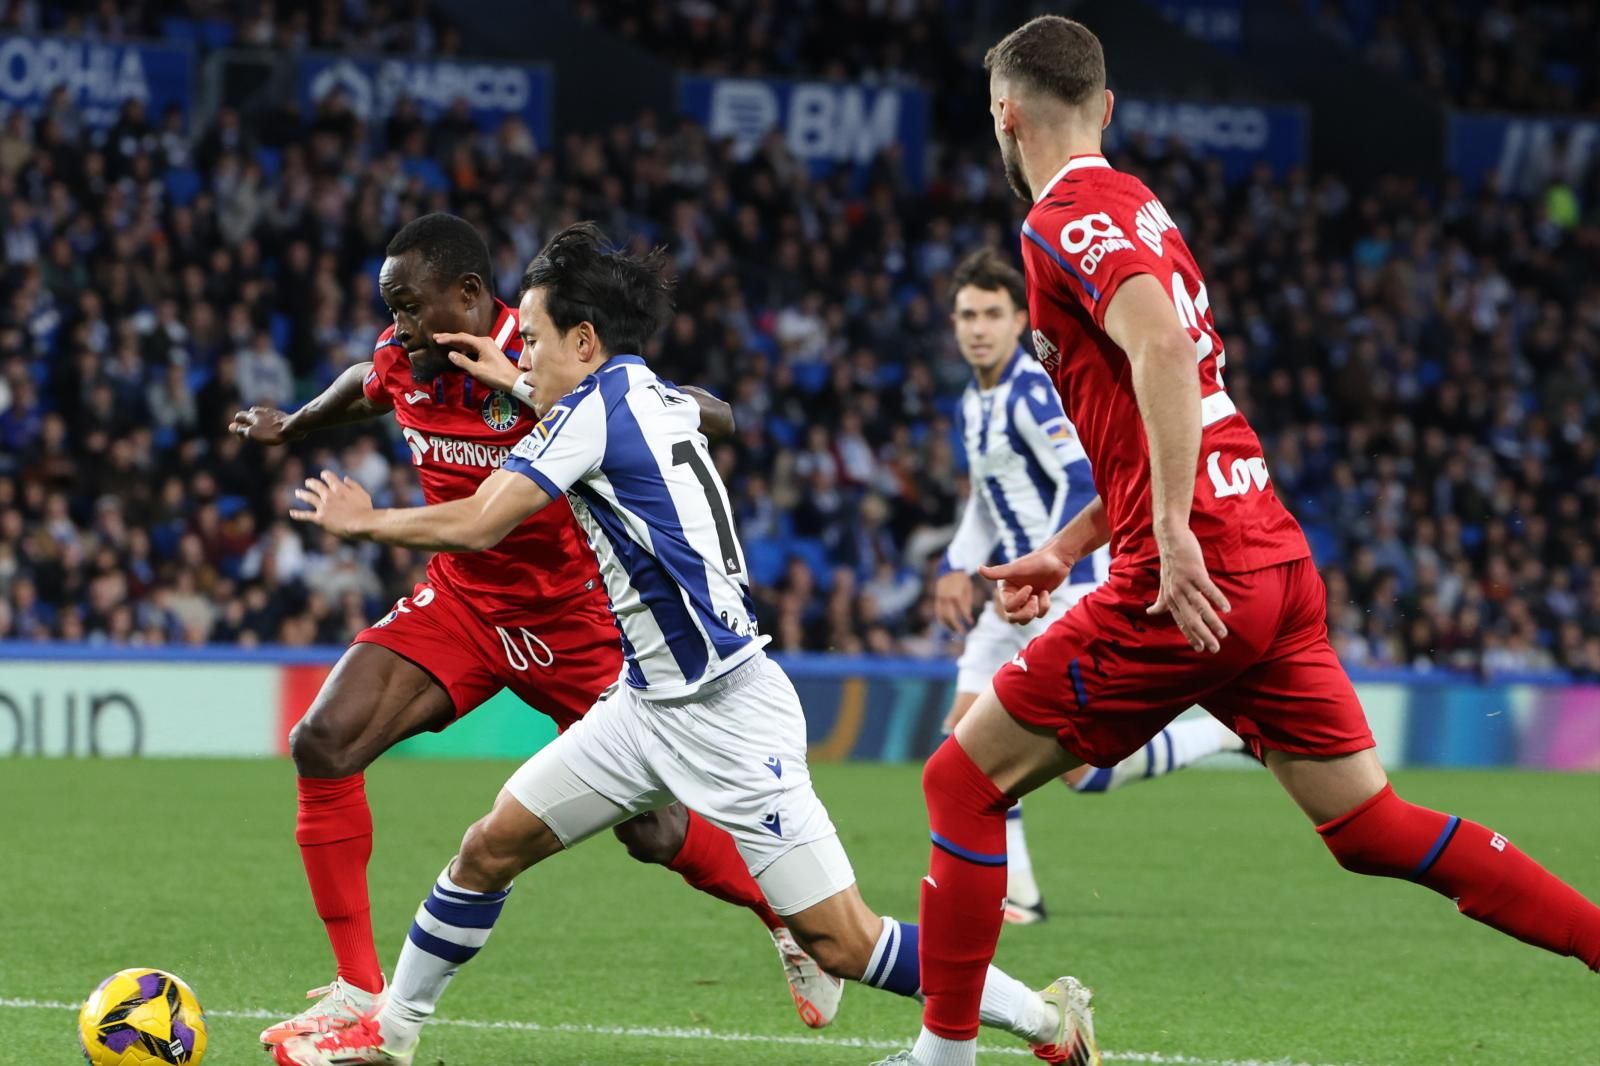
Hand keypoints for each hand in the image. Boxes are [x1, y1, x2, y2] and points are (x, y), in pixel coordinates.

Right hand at [229, 406, 297, 445]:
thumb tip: (230, 427)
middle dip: (247, 423)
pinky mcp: (280, 415)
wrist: (293, 427)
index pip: (239, 416)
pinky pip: (270, 418)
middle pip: (249, 415)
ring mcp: (271, 412)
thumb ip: (241, 430)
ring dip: (257, 423)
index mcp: (252, 415)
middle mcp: (260, 411)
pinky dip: (267, 423)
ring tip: (261, 433)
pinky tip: (272, 430)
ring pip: (260, 416)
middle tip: (250, 434)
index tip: (242, 437)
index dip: (237, 426)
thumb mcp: (252, 433)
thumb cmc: (271, 432)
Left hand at [290, 471, 374, 537]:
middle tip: (308, 483)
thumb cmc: (365, 510)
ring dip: (302, 494)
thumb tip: (345, 478)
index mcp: (339, 488)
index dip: (325, 475)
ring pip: (308, 497)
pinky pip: (306, 515)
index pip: (328, 477)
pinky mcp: (320, 518)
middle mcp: (329, 495)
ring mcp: (323, 506)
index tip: (323, 475)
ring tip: (298, 493)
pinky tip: (292, 512)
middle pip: (316, 485)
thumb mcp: (362, 494)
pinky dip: (298, 514)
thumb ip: (353, 485)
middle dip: (311, 483)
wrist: (361, 524)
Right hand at [435, 331, 522, 393]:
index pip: (461, 338)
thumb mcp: (477, 370)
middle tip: (436, 337)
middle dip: (450, 337)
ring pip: (468, 342)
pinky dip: (463, 347)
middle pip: (464, 337)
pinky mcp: (489, 351)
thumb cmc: (496, 376)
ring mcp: (488, 345)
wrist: (513, 380)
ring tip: (443, 342)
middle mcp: (485, 341)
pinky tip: (457, 351)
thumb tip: (450, 354)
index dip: (448, 338)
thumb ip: (463, 362)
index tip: (436, 338)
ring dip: (456, 342)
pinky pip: (473, 347)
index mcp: (482, 343)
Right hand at [933, 570, 977, 631]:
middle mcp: (946, 598)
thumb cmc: (962, 579)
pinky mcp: (937, 598)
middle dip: (956, 626)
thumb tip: (967, 617)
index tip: (971, 623)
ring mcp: (940, 598)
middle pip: (950, 616)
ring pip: (942, 615)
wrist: (950, 568)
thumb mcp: (968, 590)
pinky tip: (946, 624)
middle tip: (962, 632)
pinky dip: (941, 619)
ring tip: (954, 630)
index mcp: (956, 595)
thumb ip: (967, 604)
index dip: (967, 619)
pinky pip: (938, 611)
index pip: (962, 612)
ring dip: (948, 624)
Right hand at [980, 545, 1074, 624]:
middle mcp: (1013, 595)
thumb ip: (998, 572)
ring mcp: (1026, 600)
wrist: (1057, 558)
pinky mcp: (1037, 601)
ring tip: (1040, 595)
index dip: (1019, 600)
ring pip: (1025, 619)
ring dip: (1035, 610)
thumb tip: (978, 569)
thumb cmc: (1037, 561)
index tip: (1029, 587)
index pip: (1008, 607)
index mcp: (1005, 589)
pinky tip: (1045, 592)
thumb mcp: (1017, 568)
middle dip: (1025, 613)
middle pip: (1013, 618)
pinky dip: (1044, 605)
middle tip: (1034, 600)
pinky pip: (1039, 614)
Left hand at [1148, 524, 1230, 652]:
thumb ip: (1160, 600)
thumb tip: (1150, 612)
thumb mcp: (1164, 584)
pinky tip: (1227, 609)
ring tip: (1223, 633)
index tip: (1200, 649)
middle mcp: (1176, 593)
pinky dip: (1217, 599)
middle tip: (1215, 649)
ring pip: (1200, 607)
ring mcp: (1185, 583)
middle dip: (1203, 636)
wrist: (1171, 538)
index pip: (1181, 622)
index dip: (1190, 636)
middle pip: (1191, 619)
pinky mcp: (1195, 572)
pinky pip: (1208, 588)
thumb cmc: (1171, 562)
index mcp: (1170, 598)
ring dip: (1213, 621)